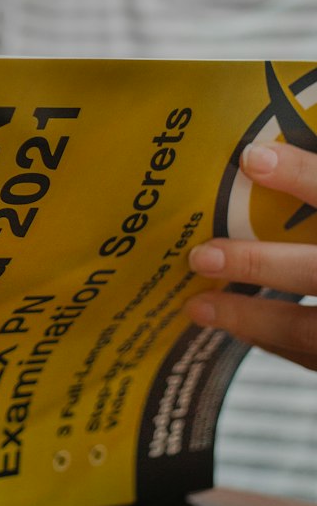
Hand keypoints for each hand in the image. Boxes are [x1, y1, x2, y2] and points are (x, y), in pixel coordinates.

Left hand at [187, 140, 316, 370]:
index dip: (302, 175)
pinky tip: (244, 326)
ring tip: (200, 306)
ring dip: (253, 320)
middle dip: (260, 264)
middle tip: (203, 254)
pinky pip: (316, 357)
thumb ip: (315, 181)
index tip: (252, 158)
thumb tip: (274, 147)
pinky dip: (279, 342)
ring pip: (312, 330)